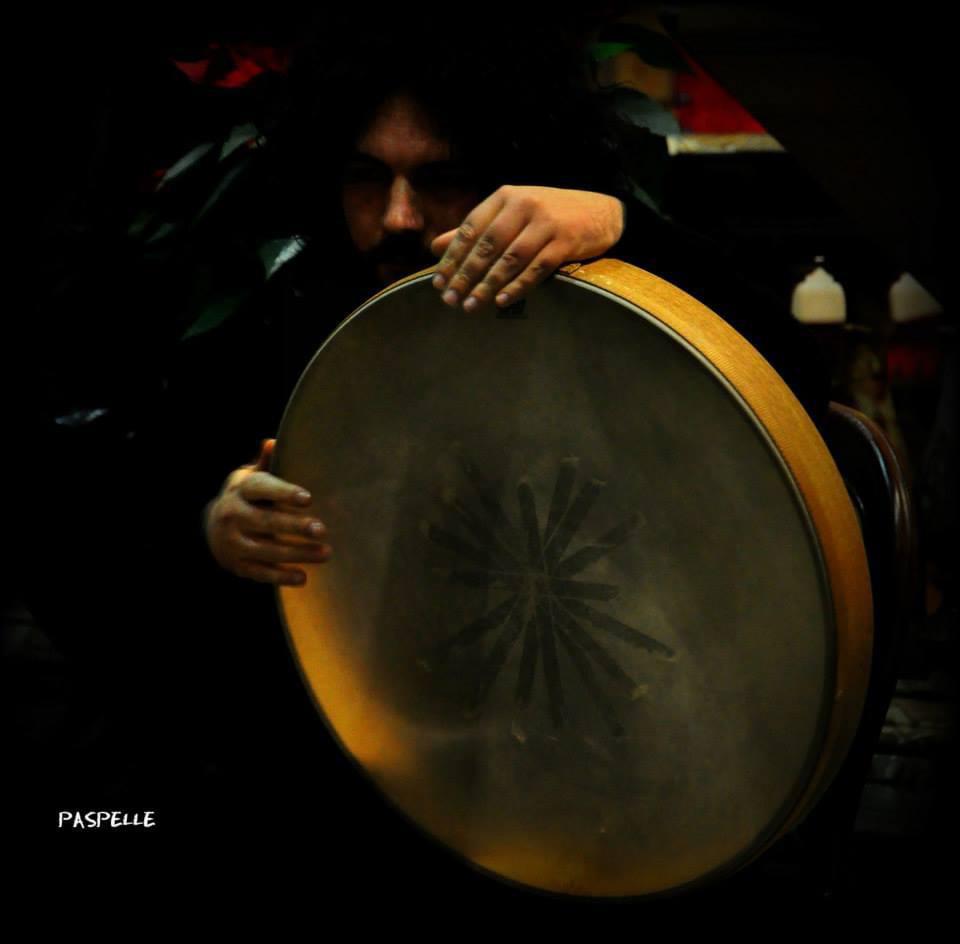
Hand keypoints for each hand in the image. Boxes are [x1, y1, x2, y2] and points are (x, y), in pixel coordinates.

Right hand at [204, 439, 331, 586]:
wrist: (214, 525)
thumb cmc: (248, 496)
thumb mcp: (252, 477)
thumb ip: (266, 463)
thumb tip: (273, 442)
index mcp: (240, 490)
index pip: (261, 488)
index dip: (284, 492)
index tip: (308, 498)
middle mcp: (233, 515)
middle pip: (265, 522)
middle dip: (294, 527)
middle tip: (322, 529)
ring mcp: (232, 542)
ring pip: (266, 550)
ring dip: (297, 553)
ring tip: (326, 554)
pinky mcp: (236, 564)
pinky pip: (260, 573)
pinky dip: (281, 576)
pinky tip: (303, 577)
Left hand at [429, 186, 623, 311]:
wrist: (601, 211)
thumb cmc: (548, 215)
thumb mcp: (510, 215)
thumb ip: (475, 230)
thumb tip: (435, 247)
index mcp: (505, 196)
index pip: (471, 228)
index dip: (453, 257)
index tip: (439, 282)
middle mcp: (523, 205)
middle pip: (488, 245)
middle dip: (466, 275)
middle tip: (450, 299)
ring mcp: (546, 223)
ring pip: (510, 258)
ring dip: (488, 285)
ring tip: (472, 306)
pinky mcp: (565, 241)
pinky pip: (536, 268)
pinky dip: (518, 286)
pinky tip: (502, 302)